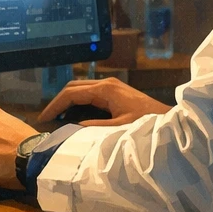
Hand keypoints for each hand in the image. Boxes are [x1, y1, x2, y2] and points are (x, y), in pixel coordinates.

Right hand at [40, 76, 169, 126]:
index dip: (55, 105)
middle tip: (46, 118)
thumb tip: (71, 128)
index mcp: (105, 89)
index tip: (43, 119)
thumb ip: (94, 127)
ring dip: (68, 102)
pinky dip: (78, 103)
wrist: (169, 119)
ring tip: (57, 119)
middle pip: (73, 87)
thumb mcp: (118, 127)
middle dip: (58, 101)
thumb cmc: (147, 123)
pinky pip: (90, 94)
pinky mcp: (115, 92)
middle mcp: (106, 83)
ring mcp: (111, 86)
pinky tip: (75, 117)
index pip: (71, 94)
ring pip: (81, 89)